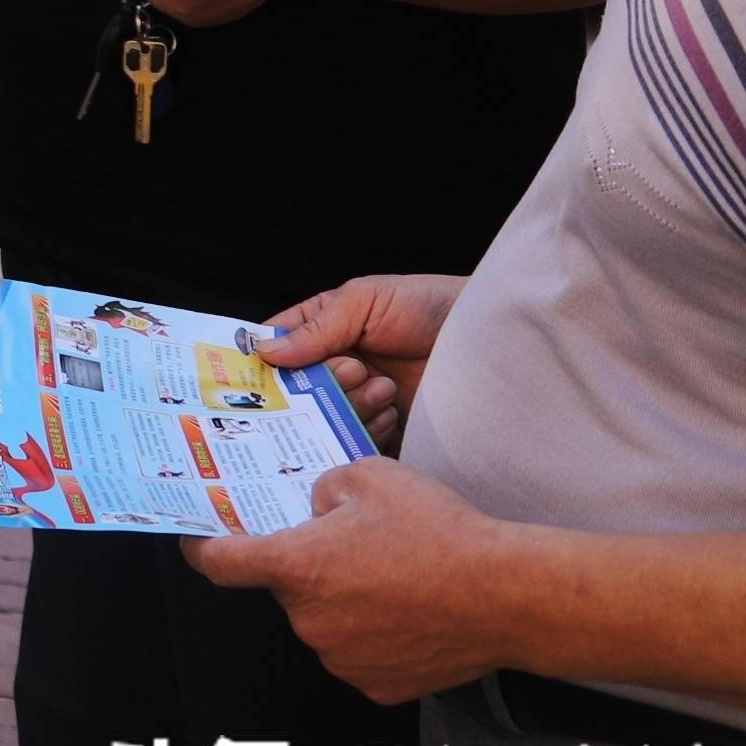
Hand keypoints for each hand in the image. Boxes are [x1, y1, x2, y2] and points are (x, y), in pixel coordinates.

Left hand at [184, 457, 524, 703]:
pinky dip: (373, 634)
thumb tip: (314, 512)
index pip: (219, 563)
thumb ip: (321, 490)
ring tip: (395, 578)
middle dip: (309, 566)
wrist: (507, 596)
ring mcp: (341, 659)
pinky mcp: (377, 685)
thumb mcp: (367, 476)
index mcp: (295, 567)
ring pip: (324, 621)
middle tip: (355, 546)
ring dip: (343, 601)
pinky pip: (358, 653)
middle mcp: (308, 620)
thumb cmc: (439, 532)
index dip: (201, 548)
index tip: (196, 541)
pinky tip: (410, 612)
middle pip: (287, 588)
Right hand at [251, 274, 465, 450]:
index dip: (263, 363)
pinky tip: (393, 412)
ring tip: (385, 388)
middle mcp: (336, 369)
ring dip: (352, 407)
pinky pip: (358, 444)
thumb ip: (316, 328)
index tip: (256, 376)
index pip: (276, 349)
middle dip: (321, 386)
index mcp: (322, 331)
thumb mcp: (365, 301)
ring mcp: (360, 401)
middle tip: (354, 370)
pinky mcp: (386, 430)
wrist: (489, 342)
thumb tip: (265, 352)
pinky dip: (369, 433)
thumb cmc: (429, 307)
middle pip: (298, 393)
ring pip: (327, 420)